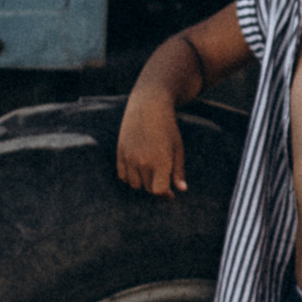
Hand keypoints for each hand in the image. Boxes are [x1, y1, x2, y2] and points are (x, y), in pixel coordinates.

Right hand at [115, 81, 187, 195]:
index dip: (166, 195)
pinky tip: (139, 170)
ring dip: (143, 183)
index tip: (171, 194)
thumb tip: (182, 190)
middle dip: (156, 187)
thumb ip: (178, 171)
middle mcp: (143, 162)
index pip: (159, 191)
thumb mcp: (178, 148)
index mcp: (160, 161)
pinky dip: (130, 177)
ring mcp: (129, 157)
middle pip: (148, 188)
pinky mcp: (120, 152)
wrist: (148, 105)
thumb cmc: (167, 127)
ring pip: (134, 184)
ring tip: (152, 174)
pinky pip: (122, 176)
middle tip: (163, 181)